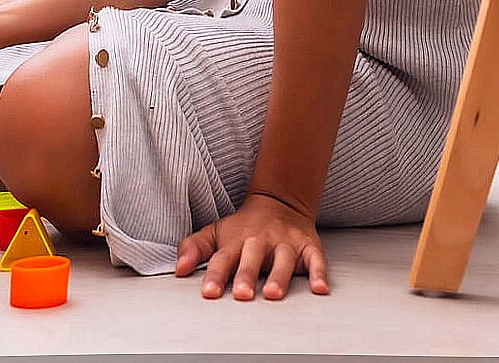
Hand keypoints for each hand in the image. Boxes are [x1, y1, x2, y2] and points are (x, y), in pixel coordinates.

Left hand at [174, 194, 329, 300]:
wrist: (279, 203)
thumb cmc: (243, 227)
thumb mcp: (215, 232)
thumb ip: (194, 248)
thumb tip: (178, 269)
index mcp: (236, 242)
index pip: (222, 259)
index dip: (214, 276)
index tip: (209, 293)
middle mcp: (260, 243)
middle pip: (251, 259)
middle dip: (246, 276)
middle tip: (241, 294)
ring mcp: (285, 244)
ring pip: (282, 260)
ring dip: (279, 277)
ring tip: (272, 294)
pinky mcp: (308, 247)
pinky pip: (316, 260)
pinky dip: (319, 274)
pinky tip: (320, 289)